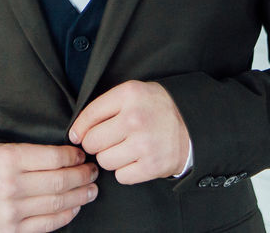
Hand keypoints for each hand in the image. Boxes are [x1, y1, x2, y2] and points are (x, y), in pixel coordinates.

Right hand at [0, 142, 98, 232]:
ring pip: (58, 203)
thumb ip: (34, 154)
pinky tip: (75, 206)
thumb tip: (70, 156)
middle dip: (83, 175)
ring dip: (80, 195)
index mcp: (9, 159)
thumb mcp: (4, 151)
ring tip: (90, 189)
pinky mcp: (13, 231)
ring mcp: (12, 212)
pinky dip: (67, 214)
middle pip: (60, 181)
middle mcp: (11, 186)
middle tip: (92, 171)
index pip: (54, 157)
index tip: (81, 156)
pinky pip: (49, 224)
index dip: (74, 157)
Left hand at [68, 80, 190, 184]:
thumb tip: (76, 132)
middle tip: (108, 141)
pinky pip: (121, 176)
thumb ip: (106, 106)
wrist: (192, 126)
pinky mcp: (152, 165)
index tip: (78, 135)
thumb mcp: (134, 93)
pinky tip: (136, 160)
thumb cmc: (156, 109)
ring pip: (104, 161)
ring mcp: (144, 143)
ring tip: (125, 149)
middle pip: (92, 142)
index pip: (89, 115)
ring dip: (111, 158)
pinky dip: (125, 171)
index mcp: (128, 95)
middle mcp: (135, 118)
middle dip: (96, 144)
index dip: (79, 128)